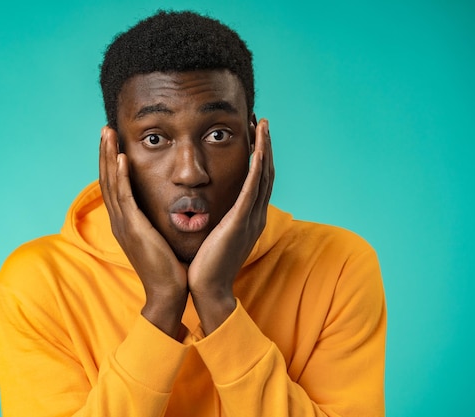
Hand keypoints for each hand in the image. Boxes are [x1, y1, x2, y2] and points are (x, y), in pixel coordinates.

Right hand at [99, 126, 188, 338]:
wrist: (169, 292)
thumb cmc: (170, 265)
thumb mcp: (159, 235)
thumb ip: (156, 218)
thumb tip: (169, 203)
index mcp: (125, 221)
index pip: (114, 184)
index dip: (110, 161)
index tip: (113, 140)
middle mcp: (120, 220)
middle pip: (107, 179)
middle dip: (104, 152)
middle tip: (105, 128)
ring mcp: (124, 224)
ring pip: (111, 183)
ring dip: (108, 156)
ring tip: (107, 133)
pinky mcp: (133, 228)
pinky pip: (124, 197)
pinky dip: (120, 176)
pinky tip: (120, 158)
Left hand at [188, 118, 273, 333]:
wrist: (207, 289)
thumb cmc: (207, 264)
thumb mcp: (217, 235)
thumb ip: (220, 219)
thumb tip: (213, 207)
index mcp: (248, 218)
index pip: (258, 180)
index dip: (260, 156)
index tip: (255, 135)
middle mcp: (255, 215)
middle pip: (266, 173)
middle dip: (265, 146)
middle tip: (262, 121)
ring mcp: (251, 219)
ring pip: (263, 176)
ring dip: (264, 148)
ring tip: (263, 125)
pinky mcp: (240, 222)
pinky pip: (251, 189)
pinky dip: (257, 167)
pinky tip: (258, 149)